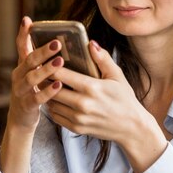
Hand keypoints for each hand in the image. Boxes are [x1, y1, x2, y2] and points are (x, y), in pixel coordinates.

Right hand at [6, 16, 64, 134]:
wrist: (21, 120)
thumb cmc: (33, 91)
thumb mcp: (34, 73)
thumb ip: (41, 59)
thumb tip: (58, 40)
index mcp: (22, 65)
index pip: (21, 46)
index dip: (23, 33)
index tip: (27, 20)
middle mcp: (18, 76)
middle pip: (29, 60)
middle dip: (43, 51)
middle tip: (57, 43)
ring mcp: (20, 91)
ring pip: (31, 78)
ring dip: (46, 69)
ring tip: (60, 62)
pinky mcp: (26, 105)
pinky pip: (36, 98)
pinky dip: (47, 92)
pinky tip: (59, 86)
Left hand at [47, 40, 167, 172]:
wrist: (131, 127)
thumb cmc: (125, 99)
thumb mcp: (117, 76)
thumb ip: (103, 59)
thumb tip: (90, 43)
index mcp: (91, 87)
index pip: (61, 74)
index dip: (50, 66)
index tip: (46, 60)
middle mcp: (82, 104)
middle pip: (52, 88)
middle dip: (45, 79)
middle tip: (41, 71)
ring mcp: (78, 118)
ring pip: (51, 103)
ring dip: (47, 94)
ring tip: (46, 84)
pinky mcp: (76, 129)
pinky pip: (55, 116)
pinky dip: (53, 107)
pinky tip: (55, 100)